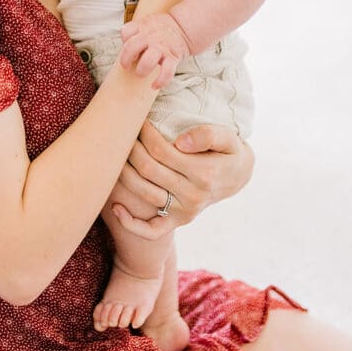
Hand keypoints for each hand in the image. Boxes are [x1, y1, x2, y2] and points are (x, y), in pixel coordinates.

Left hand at [110, 123, 253, 239]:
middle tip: (123, 133)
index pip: (162, 151)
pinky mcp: (178, 222)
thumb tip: (181, 142)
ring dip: (123, 173)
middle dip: (130, 148)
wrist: (237, 176)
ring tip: (116, 154)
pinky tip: (115, 206)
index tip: (137, 120)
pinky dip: (130, 223)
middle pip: (148, 170)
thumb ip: (208, 135)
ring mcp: (184, 212)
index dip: (144, 133)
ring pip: (143, 193)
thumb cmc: (228, 151)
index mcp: (204, 173)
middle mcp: (193, 196)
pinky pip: (151, 230)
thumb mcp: (229, 138)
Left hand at [120, 12, 189, 88]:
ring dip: (141, 69)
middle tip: (126, 65)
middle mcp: (151, 38)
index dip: (123, 40)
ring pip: (148, 60)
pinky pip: (167, 71)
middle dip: (125, 58)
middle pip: (132, 47)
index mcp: (142, 28)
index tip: (125, 48)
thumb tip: (123, 40)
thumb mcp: (146, 22)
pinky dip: (160, 81)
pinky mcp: (173, 58)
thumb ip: (134, 30)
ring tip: (140, 73)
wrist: (184, 27)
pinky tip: (155, 85)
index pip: (127, 32)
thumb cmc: (160, 29)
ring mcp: (162, 48)